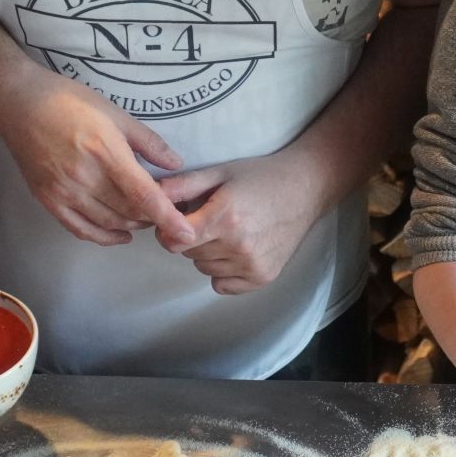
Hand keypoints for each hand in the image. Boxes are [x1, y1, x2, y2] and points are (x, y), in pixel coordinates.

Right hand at [0, 68, 190, 246]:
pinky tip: (120, 234)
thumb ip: (148, 142)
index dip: (167, 217)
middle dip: (154, 218)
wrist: (21, 105)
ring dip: (133, 226)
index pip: (143, 195)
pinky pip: (82, 229)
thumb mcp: (116, 113)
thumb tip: (176, 164)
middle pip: (129, 213)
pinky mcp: (48, 200)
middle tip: (167, 210)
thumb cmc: (71, 102)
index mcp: (105, 153)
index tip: (186, 234)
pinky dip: (105, 237)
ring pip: (109, 224)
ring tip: (146, 217)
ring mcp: (64, 192)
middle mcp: (85, 178)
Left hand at [156, 153, 324, 294]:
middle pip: (189, 254)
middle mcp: (238, 245)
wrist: (305, 188)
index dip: (169, 231)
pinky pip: (222, 284)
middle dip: (192, 238)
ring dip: (208, 253)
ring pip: (205, 268)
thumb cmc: (260, 177)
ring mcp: (251, 265)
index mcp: (224, 217)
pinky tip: (237, 249)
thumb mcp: (220, 172)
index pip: (174, 241)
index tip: (179, 220)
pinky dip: (223, 271)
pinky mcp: (262, 277)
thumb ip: (183, 186)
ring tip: (229, 231)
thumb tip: (151, 195)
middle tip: (211, 219)